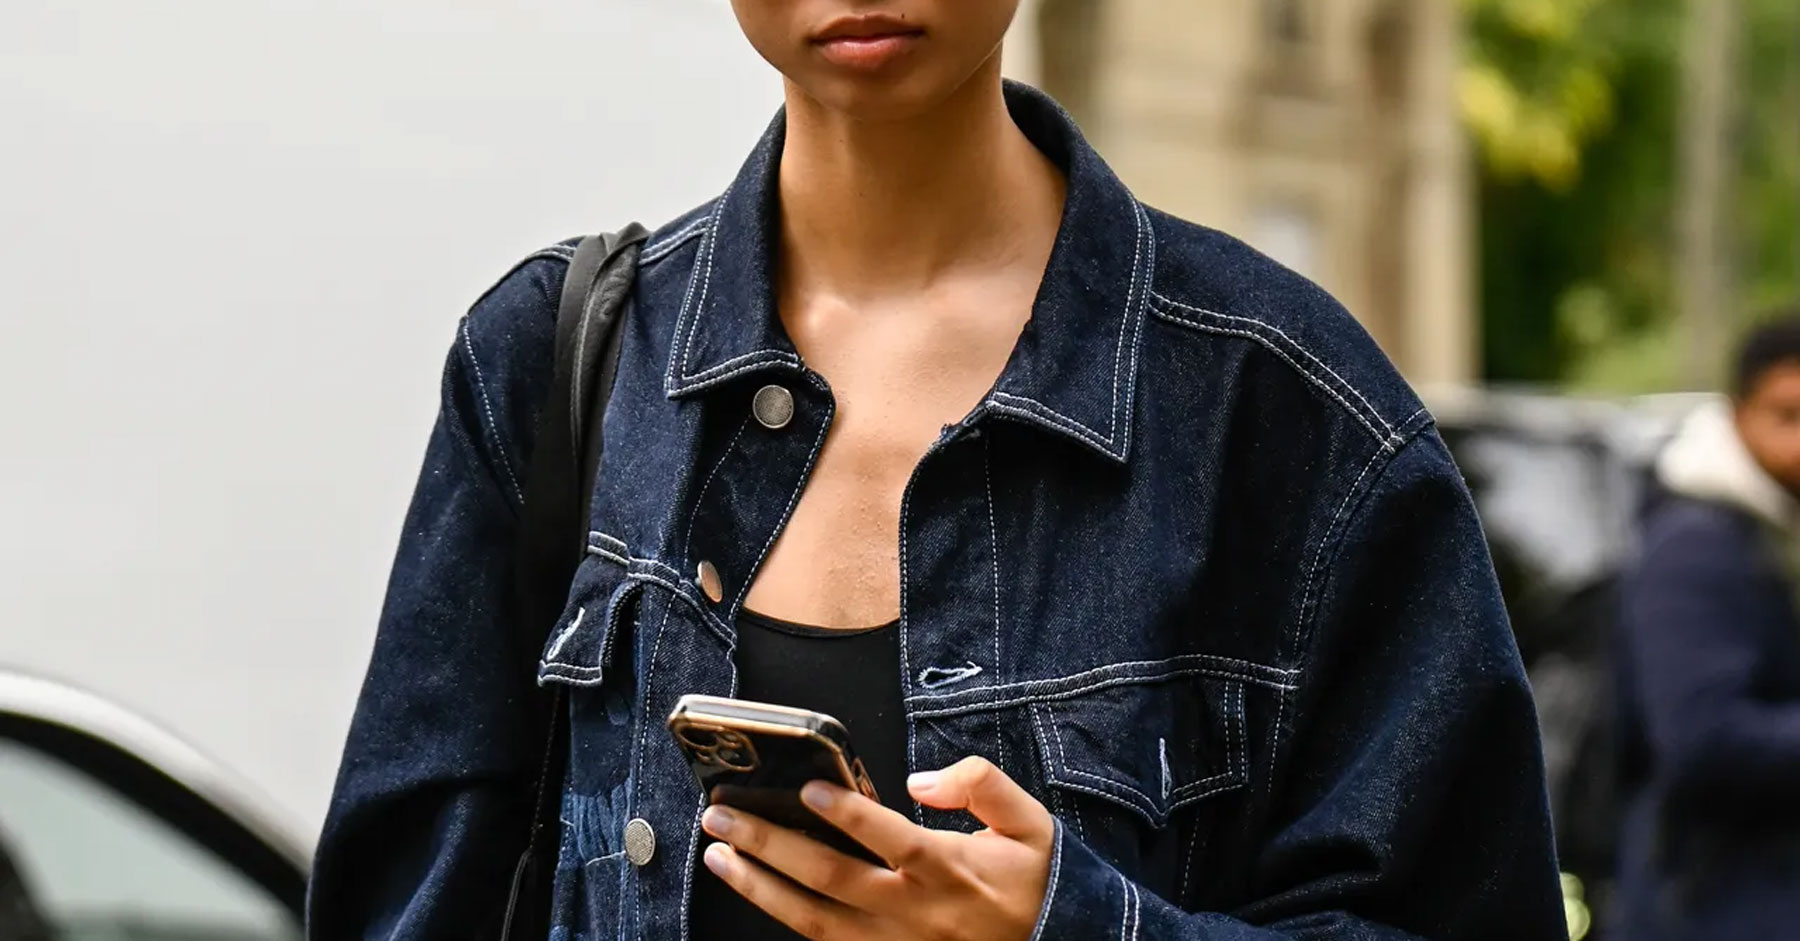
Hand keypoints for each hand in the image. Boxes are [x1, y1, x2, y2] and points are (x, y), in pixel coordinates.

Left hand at [699, 756, 1054, 940]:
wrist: (1055, 940)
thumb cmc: (1034, 879)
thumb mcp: (1029, 822)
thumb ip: (981, 783)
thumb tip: (922, 779)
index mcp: (950, 868)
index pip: (891, 838)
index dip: (849, 815)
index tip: (809, 788)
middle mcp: (915, 911)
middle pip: (831, 879)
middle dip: (769, 845)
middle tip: (722, 815)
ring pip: (815, 921)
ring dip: (760, 887)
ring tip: (718, 856)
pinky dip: (786, 923)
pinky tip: (756, 895)